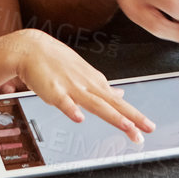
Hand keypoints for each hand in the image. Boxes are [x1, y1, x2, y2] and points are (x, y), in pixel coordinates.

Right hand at [5, 29, 154, 143]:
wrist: (31, 48)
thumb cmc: (56, 61)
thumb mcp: (84, 73)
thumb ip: (102, 87)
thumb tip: (120, 94)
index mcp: (95, 82)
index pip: (118, 103)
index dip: (134, 116)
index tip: (147, 127)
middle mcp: (87, 85)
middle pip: (113, 104)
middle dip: (131, 118)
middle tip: (147, 129)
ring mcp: (71, 87)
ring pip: (95, 103)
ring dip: (112, 115)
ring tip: (127, 126)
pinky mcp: (54, 91)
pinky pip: (63, 102)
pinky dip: (71, 110)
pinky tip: (79, 118)